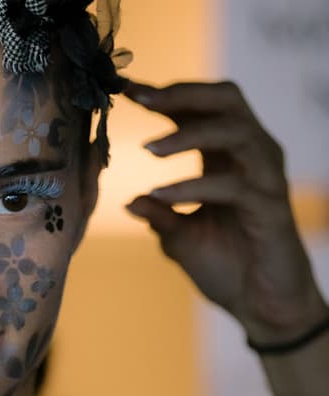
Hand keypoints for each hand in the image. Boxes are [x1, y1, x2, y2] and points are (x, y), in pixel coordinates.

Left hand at [123, 79, 326, 343]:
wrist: (262, 306)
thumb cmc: (227, 267)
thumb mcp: (180, 239)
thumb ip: (159, 214)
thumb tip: (129, 202)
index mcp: (227, 156)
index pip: (201, 108)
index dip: (165, 94)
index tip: (125, 89)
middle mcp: (251, 157)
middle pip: (226, 99)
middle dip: (183, 94)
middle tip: (142, 99)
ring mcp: (265, 178)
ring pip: (235, 131)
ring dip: (188, 135)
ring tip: (148, 150)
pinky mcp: (270, 206)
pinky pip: (233, 184)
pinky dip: (194, 186)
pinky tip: (162, 195)